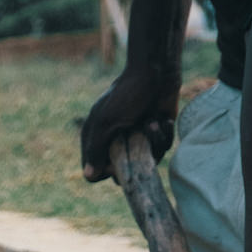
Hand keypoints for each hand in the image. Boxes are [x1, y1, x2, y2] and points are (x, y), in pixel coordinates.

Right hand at [81, 65, 179, 182]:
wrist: (157, 75)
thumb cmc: (127, 95)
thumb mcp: (106, 121)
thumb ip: (95, 149)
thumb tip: (88, 176)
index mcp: (97, 138)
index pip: (94, 173)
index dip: (105, 171)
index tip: (115, 157)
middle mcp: (115, 143)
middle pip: (121, 173)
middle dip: (132, 157)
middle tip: (136, 136)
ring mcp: (136, 142)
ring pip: (144, 164)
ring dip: (151, 142)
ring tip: (151, 121)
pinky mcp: (155, 139)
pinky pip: (160, 152)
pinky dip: (163, 135)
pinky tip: (161, 119)